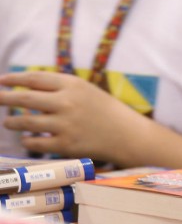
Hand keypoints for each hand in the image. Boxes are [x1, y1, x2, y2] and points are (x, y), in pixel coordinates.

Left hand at [0, 71, 147, 163]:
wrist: (128, 135)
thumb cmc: (106, 111)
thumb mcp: (87, 91)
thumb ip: (60, 88)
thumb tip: (27, 86)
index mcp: (73, 85)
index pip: (35, 78)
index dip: (14, 78)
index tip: (1, 80)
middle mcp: (67, 102)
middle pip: (25, 98)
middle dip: (4, 97)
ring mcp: (65, 124)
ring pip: (26, 121)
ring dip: (12, 122)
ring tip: (8, 122)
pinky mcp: (66, 144)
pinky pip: (36, 143)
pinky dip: (27, 141)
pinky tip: (26, 140)